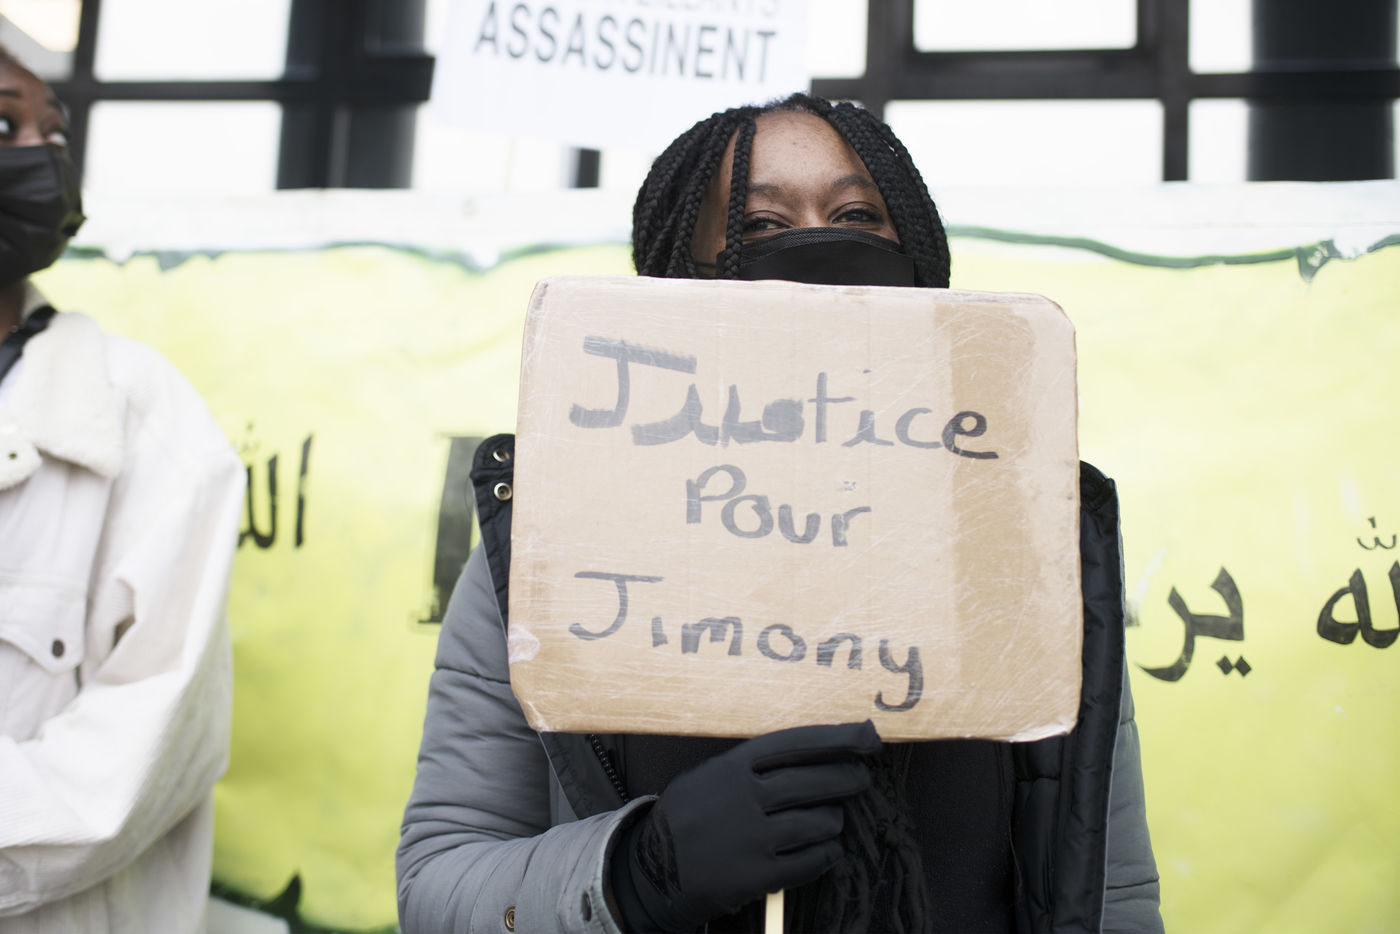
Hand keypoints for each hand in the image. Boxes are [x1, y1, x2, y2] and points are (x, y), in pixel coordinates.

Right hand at [609, 721, 880, 931]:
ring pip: (818, 822)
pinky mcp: (757, 875)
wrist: (654, 869)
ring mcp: (750, 837)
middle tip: (861, 779)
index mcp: (733, 765)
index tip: (869, 736)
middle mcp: (743, 797)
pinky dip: (826, 855)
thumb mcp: (711, 776)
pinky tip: (826, 851)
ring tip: (830, 820)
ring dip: (833, 821)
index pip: (796, 743)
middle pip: (814, 781)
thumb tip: (818, 754)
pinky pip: (810, 861)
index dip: (837, 738)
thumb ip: (754, 766)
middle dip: (848, 778)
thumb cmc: (692, 816)